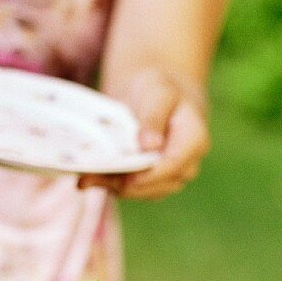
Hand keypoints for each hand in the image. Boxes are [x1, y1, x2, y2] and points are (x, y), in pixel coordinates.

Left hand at [78, 68, 209, 199]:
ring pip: (142, 192)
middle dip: (124, 184)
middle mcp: (186, 164)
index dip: (148, 175)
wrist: (154, 95)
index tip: (124, 177)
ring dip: (113, 187)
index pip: (173, 166)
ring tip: (87, 179)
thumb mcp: (157, 92)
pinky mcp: (149, 180)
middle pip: (157, 185)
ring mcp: (168, 176)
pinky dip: (110, 185)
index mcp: (194, 141)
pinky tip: (89, 179)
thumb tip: (150, 145)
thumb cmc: (159, 88)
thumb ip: (153, 117)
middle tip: (92, 177)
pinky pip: (131, 189)